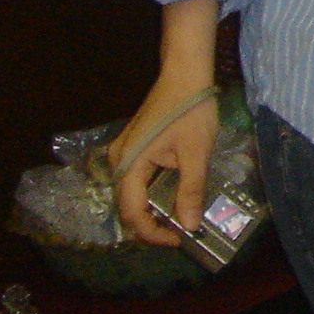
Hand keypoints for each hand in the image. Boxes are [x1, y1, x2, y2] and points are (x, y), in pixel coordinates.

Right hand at [110, 72, 219, 247]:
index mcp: (128, 164)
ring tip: (177, 219)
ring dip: (151, 210)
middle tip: (179, 233)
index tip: (178, 239)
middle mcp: (117, 161)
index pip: (132, 212)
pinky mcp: (131, 148)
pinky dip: (150, 194)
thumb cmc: (191, 110)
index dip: (152, 232)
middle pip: (127, 206)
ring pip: (131, 194)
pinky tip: (170, 198)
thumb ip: (191, 190)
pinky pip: (136, 180)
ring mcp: (122, 153)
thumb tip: (189, 225)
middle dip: (151, 224)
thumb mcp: (196, 152)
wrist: (184, 74)